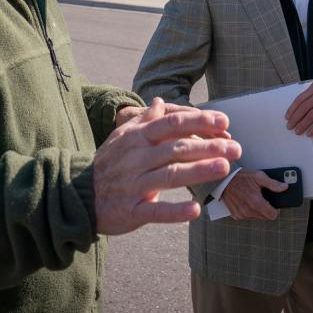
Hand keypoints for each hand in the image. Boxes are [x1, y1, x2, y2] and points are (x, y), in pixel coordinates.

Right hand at [92, 97, 240, 234]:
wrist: (76, 196)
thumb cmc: (107, 164)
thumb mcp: (122, 137)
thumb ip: (144, 120)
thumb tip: (160, 100)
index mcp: (137, 138)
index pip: (172, 124)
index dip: (199, 121)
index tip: (224, 123)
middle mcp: (136, 158)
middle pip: (177, 148)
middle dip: (208, 147)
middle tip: (236, 148)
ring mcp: (133, 185)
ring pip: (169, 176)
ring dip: (198, 171)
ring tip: (224, 169)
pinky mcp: (131, 211)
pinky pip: (155, 211)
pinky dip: (175, 211)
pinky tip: (195, 210)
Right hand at [220, 169, 287, 220]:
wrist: (223, 180)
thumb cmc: (241, 177)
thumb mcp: (258, 176)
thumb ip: (273, 184)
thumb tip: (284, 187)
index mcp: (256, 202)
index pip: (272, 215)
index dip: (275, 209)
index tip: (274, 204)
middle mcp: (248, 211)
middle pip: (265, 217)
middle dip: (266, 209)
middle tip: (262, 198)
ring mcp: (241, 214)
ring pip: (256, 217)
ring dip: (257, 210)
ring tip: (253, 197)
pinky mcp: (236, 215)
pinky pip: (247, 216)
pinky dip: (248, 210)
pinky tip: (246, 200)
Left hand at [285, 80, 312, 135]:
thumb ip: (311, 96)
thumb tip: (296, 112)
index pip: (300, 99)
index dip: (292, 109)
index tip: (287, 118)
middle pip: (304, 108)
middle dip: (295, 119)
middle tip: (290, 127)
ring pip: (312, 115)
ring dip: (302, 125)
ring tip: (297, 131)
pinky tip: (309, 134)